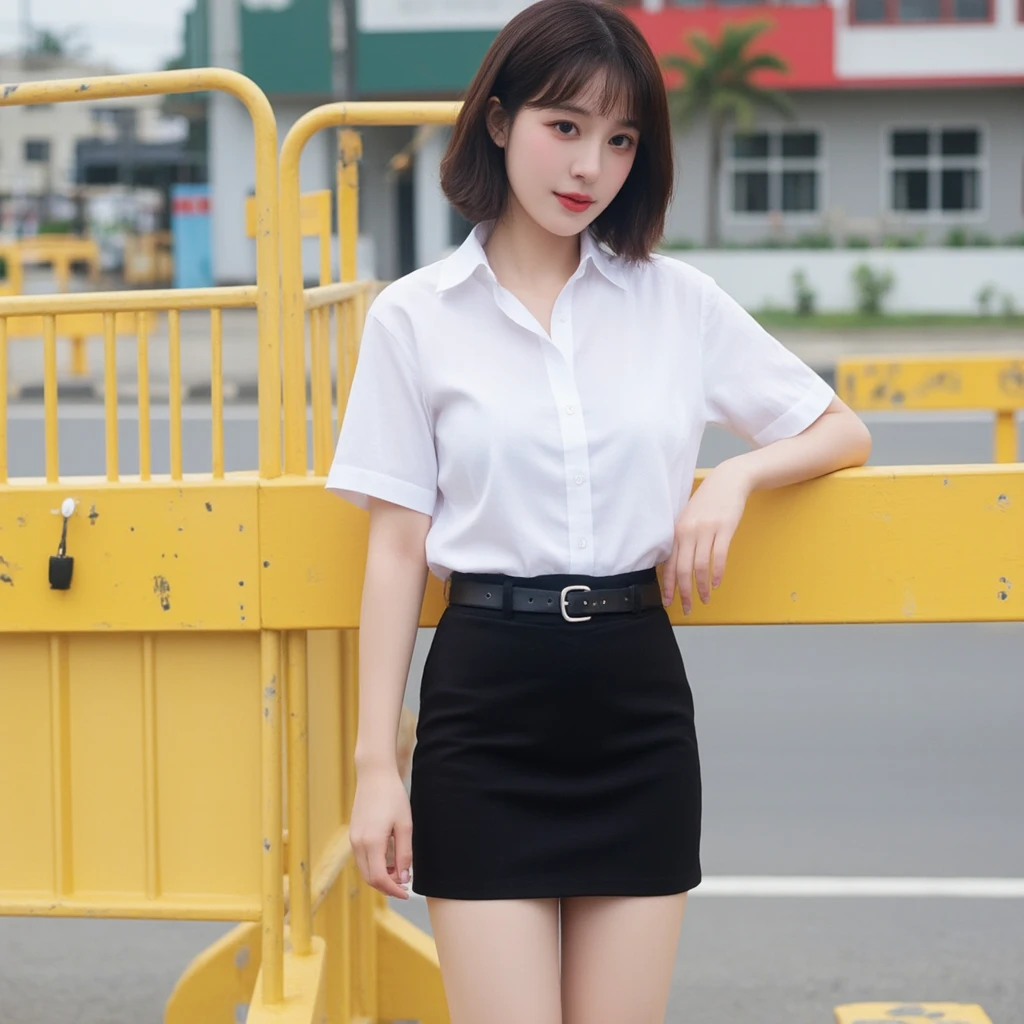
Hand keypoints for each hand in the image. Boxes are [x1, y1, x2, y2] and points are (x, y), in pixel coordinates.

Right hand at [349, 764, 412, 899]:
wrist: (375, 775)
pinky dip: (374, 865)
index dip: (393, 890)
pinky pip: (362, 858)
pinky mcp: (353, 834)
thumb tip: (403, 878)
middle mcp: (358, 843)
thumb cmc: (393, 797)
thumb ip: (404, 854)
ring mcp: (353, 839)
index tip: (406, 893)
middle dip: (386, 886)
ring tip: (398, 872)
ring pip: (364, 870)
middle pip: (369, 878)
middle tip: (404, 885)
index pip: (379, 878)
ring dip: (380, 877)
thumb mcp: (405, 825)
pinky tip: (388, 860)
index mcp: (372, 842)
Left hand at [662, 461, 751, 614]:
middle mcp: (688, 531)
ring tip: (705, 598)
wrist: (727, 480)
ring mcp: (706, 529)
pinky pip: (719, 556)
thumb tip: (675, 567)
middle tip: (688, 607)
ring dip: (702, 586)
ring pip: (700, 566)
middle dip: (684, 592)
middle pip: (682, 569)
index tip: (669, 601)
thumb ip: (681, 540)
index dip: (668, 585)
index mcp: (677, 531)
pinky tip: (716, 583)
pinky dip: (717, 573)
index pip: (668, 563)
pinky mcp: (724, 528)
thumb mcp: (688, 519)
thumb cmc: (707, 502)